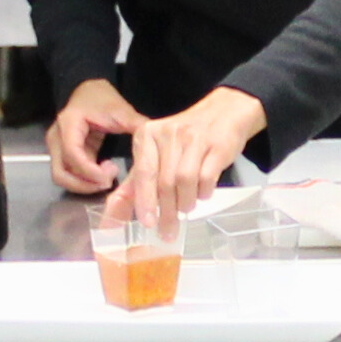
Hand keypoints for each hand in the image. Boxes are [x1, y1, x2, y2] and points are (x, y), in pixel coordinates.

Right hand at [47, 77, 142, 198]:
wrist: (88, 92)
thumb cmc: (101, 99)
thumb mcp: (120, 110)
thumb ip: (136, 124)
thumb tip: (156, 139)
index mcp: (68, 124)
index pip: (72, 154)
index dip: (90, 171)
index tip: (111, 174)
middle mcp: (56, 138)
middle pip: (60, 173)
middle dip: (85, 184)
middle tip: (108, 181)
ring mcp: (56, 148)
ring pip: (62, 178)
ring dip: (84, 185)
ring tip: (107, 177)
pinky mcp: (62, 155)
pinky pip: (69, 175)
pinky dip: (84, 180)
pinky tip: (103, 173)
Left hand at [121, 86, 271, 233]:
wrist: (224, 111)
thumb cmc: (185, 137)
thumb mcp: (157, 152)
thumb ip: (138, 180)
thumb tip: (116, 211)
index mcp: (148, 135)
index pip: (143, 173)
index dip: (145, 201)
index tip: (148, 223)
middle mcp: (168, 134)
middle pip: (164, 181)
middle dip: (166, 211)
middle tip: (168, 230)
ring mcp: (194, 138)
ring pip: (185, 181)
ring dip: (185, 202)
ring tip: (186, 208)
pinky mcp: (217, 145)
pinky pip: (207, 177)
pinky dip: (204, 192)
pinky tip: (202, 194)